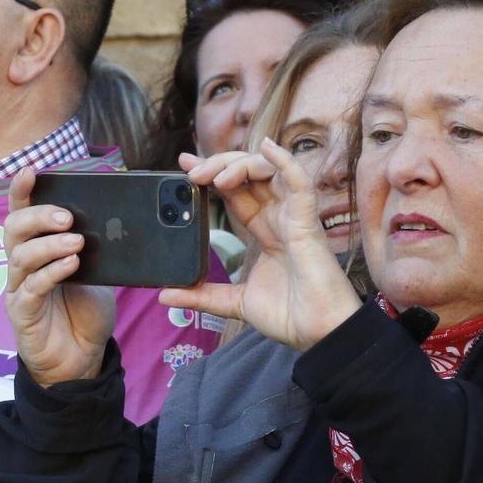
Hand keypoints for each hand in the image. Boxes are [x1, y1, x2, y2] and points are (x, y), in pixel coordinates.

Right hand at [3, 168, 116, 386]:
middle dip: (39, 216)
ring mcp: (18, 289)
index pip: (22, 213)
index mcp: (36, 248)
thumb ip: (98, 247)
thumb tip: (119, 217)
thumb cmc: (85, 311)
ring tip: (77, 242)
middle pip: (13, 229)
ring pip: (21, 256)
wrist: (81, 357)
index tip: (31, 170)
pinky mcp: (23, 313)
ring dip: (49, 244)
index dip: (22, 191)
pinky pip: (32, 288)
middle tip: (67, 216)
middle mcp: (21, 265)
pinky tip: (72, 265)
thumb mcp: (98, 271)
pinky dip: (52, 272)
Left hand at [164, 140, 361, 351]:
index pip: (235, 192)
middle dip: (219, 165)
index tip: (185, 165)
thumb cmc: (289, 315)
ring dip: (240, 166)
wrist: (317, 334)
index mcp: (265, 231)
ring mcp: (295, 217)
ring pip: (270, 171)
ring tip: (215, 179)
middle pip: (249, 175)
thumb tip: (165, 295)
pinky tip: (267, 147)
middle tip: (192, 172)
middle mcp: (280, 218)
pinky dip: (284, 162)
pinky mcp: (308, 223)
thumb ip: (202, 296)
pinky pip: (299, 183)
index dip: (213, 175)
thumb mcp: (234, 302)